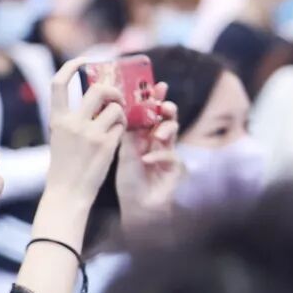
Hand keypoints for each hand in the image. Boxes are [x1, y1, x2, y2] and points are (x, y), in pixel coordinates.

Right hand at [42, 57, 126, 204]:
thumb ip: (73, 118)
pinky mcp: (106, 145)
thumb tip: (97, 99)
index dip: (71, 66)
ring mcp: (90, 133)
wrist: (67, 193)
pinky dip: (123, 130)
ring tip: (118, 124)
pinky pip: (122, 126)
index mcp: (57, 120)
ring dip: (121, 113)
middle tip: (117, 98)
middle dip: (112, 90)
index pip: (58, 83)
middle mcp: (72, 123)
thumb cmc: (65, 167)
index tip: (84, 60)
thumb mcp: (61, 138)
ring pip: (115, 108)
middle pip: (97, 90)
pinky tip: (117, 139)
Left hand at [116, 97, 182, 231]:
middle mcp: (159, 141)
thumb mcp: (123, 152)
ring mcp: (169, 153)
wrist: (137, 207)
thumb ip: (125, 131)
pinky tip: (147, 160)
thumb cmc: (130, 179)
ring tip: (157, 133)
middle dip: (167, 108)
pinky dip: (158, 156)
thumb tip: (118, 107)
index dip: (155, 99)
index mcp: (145, 135)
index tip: (157, 86)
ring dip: (166, 129)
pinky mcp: (174, 168)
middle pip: (167, 118)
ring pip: (173, 133)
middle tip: (163, 103)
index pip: (151, 112)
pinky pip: (170, 156)